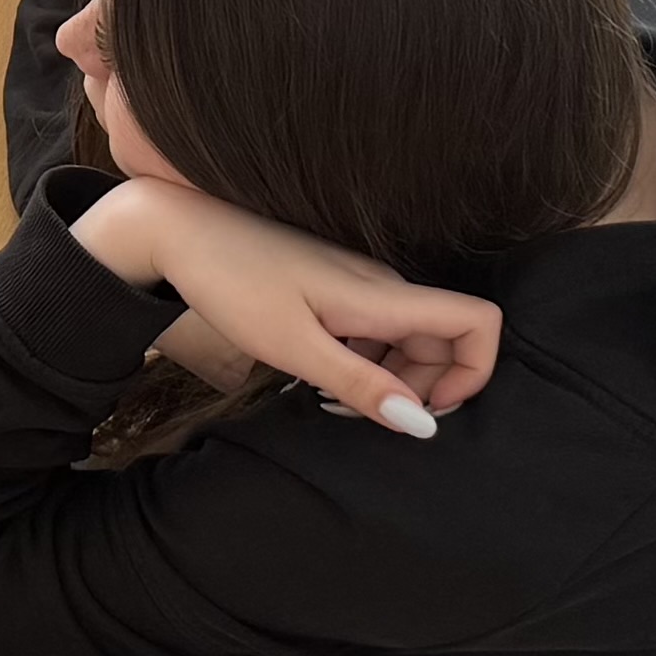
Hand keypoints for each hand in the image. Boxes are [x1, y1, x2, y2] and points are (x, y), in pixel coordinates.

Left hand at [70, 177, 498, 432]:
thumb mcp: (294, 348)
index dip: (474, 371)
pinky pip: (376, 329)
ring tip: (332, 402)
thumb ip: (360, 384)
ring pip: (408, 338)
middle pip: (444, 341)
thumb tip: (422, 425)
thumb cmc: (232, 284)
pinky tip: (319, 378)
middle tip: (360, 416)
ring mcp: (359, 284)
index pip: (478, 320)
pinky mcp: (334, 286)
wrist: (177, 230)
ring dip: (389, 379)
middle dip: (420, 390)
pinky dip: (364, 361)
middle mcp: (382, 285)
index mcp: (383, 296)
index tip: (426, 411)